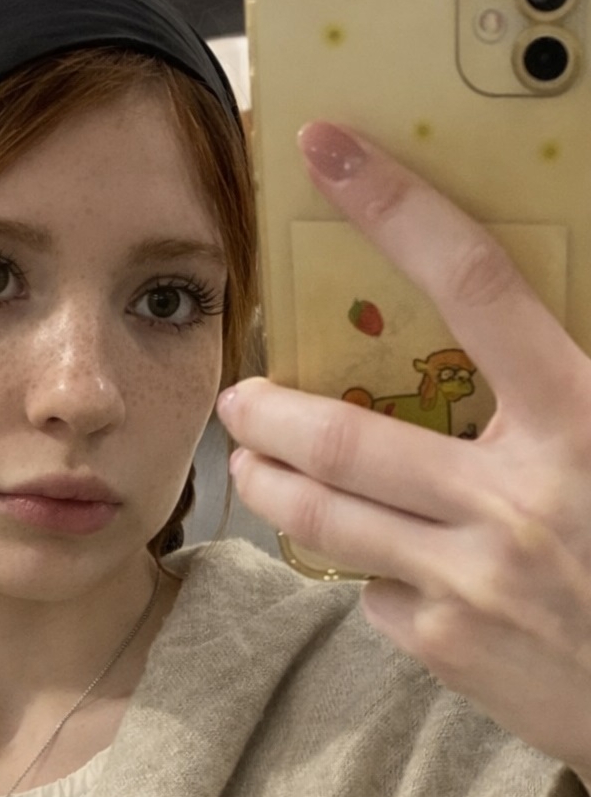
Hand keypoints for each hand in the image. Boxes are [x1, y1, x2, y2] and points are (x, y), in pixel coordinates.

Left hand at [217, 122, 590, 788]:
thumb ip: (559, 390)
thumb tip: (488, 340)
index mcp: (581, 421)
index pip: (477, 287)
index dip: (399, 209)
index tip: (330, 154)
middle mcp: (515, 496)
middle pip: (345, 438)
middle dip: (269, 413)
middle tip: (240, 398)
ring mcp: (470, 577)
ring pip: (325, 519)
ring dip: (270, 486)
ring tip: (251, 467)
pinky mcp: (444, 643)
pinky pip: (372, 589)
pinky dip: (369, 570)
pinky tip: (387, 566)